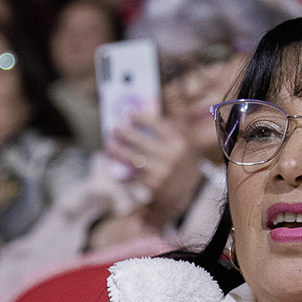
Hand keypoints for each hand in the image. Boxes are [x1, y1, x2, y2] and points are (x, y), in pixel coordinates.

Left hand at [105, 110, 202, 230]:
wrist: (191, 193)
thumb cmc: (184, 164)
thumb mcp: (186, 144)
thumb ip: (174, 127)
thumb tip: (156, 108)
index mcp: (179, 141)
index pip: (157, 124)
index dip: (141, 117)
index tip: (129, 114)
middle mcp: (171, 155)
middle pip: (140, 140)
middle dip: (124, 133)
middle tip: (115, 129)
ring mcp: (161, 170)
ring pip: (133, 158)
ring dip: (118, 151)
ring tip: (110, 146)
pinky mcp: (152, 185)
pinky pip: (133, 176)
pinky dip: (123, 173)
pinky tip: (116, 169)